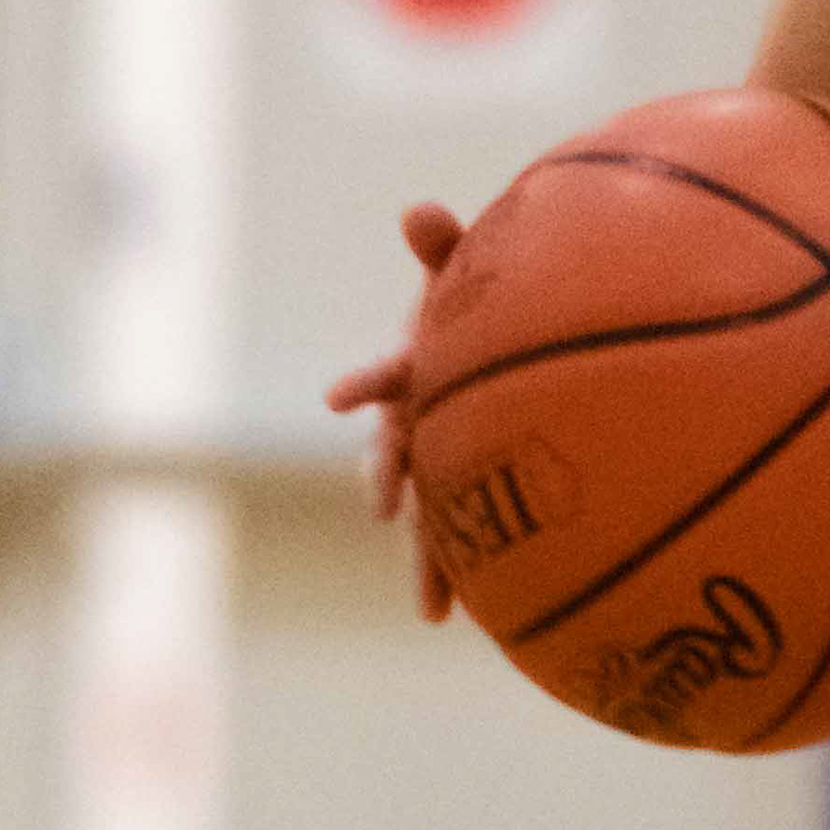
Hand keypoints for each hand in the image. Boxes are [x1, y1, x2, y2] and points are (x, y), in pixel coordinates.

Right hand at [322, 200, 465, 615]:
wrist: (491, 346)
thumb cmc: (471, 308)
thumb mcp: (462, 276)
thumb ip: (441, 247)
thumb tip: (418, 210)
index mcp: (412, 372)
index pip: (389, 375)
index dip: (367, 382)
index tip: (339, 397)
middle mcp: (413, 423)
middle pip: (395, 456)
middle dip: (389, 479)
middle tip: (385, 503)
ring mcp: (433, 462)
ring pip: (425, 513)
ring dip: (426, 559)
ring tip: (432, 611)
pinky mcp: (457, 490)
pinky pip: (459, 535)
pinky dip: (460, 573)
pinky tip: (465, 619)